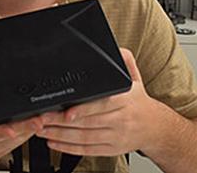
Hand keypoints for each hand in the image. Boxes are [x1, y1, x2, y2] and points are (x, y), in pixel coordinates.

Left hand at [37, 48, 159, 155]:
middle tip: (41, 118)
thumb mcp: (135, 78)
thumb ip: (124, 60)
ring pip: (84, 138)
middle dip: (61, 122)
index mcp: (125, 100)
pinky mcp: (110, 149)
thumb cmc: (138, 102)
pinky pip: (87, 150)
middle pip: (87, 123)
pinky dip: (68, 148)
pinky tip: (53, 142)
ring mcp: (115, 136)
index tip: (66, 111)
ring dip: (60, 135)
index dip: (83, 109)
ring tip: (41, 130)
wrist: (154, 128)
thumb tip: (114, 47)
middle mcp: (120, 120)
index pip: (102, 105)